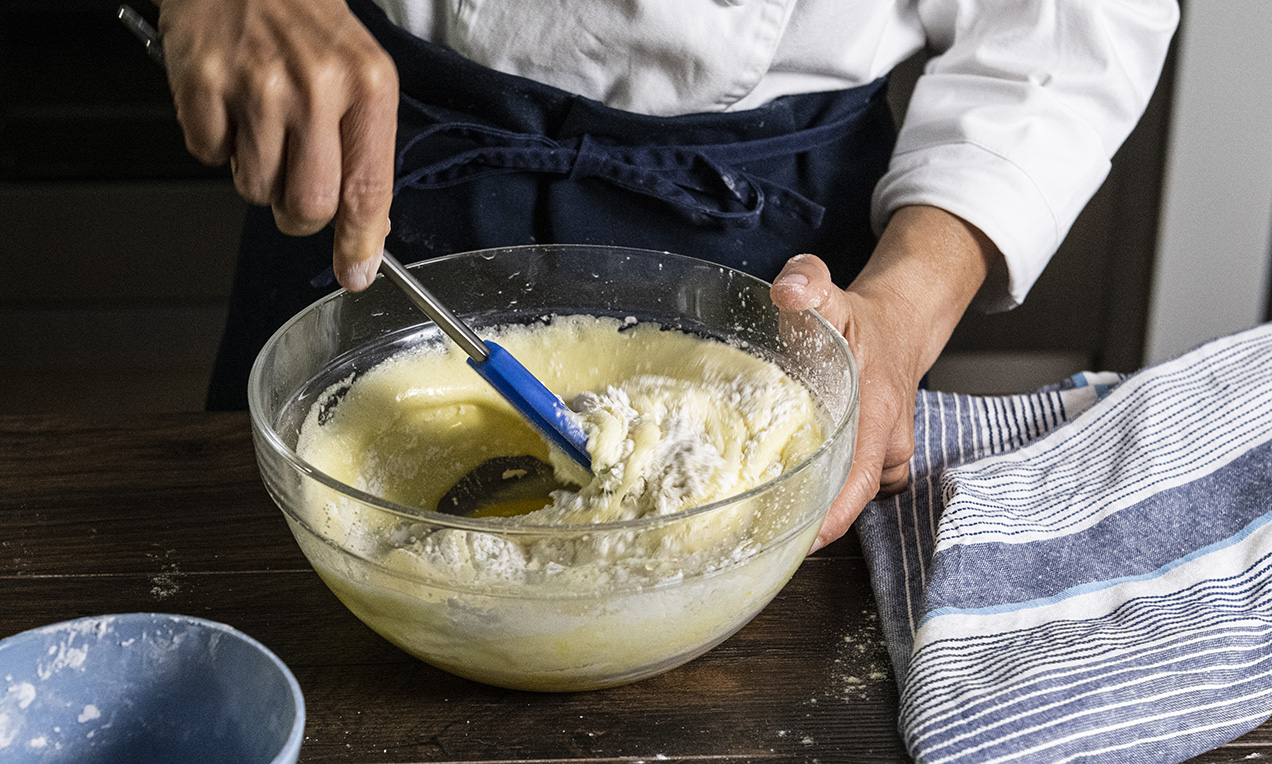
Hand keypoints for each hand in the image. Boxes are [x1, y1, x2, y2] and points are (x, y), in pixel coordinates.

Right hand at [156, 0, 397, 289]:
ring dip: (256, 174)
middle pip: (307, 206)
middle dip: (298, 213)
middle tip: (293, 185)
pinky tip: (230, 104)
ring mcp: (257, 86)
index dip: (359, 242)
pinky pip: (207, 154)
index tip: (353, 272)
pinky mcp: (204, 82)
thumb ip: (364, 152)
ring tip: (262, 125)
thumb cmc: (306, 22)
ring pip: (254, 188)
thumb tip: (365, 229)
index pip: (368, 189)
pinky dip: (216, 141)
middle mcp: (316, 87)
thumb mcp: (360, 75)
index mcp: (367, 87)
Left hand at [770, 206, 997, 550]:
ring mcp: (886, 456)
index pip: (856, 480)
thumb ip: (808, 282)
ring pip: (852, 497)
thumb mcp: (831, 293)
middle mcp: (887, 443)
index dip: (829, 517)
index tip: (796, 541)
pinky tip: (788, 499)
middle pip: (851, 500)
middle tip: (760, 540)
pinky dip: (826, 497)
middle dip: (812, 526)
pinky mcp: (878, 462)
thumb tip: (790, 291)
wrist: (902, 327)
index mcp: (877, 411)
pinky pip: (853, 489)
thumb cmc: (860, 320)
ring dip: (817, 511)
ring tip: (765, 526)